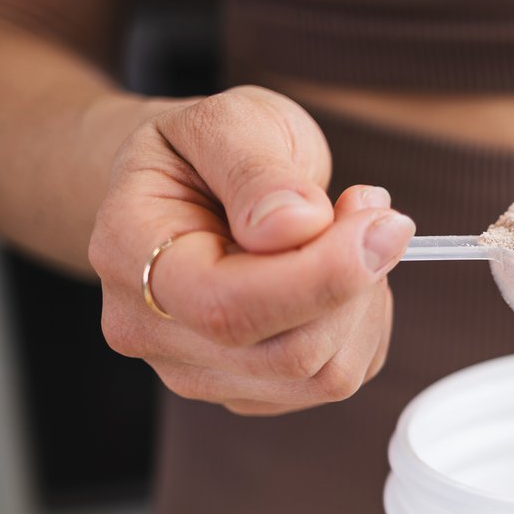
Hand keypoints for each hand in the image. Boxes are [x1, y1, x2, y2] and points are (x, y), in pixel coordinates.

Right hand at [89, 85, 413, 414]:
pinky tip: (342, 277)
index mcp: (131, 253)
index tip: (383, 224)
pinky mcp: (252, 391)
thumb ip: (256, 169)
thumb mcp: (228, 121)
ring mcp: (200, 372)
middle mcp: (153, 331)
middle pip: (289, 353)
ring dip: (366, 305)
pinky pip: (339, 380)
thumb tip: (294, 226)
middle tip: (372, 214)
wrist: (189, 186)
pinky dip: (363, 328)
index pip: (229, 307)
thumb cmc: (204, 154)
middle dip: (355, 282)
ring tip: (350, 239)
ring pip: (325, 375)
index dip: (323, 276)